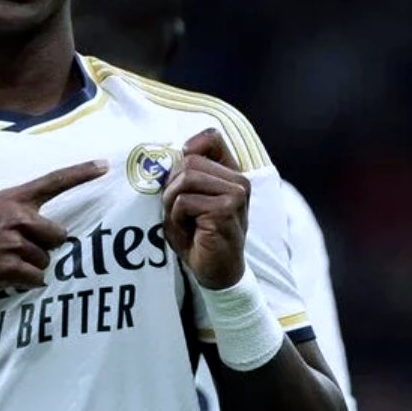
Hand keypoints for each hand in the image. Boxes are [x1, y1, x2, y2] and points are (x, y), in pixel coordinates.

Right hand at [0, 160, 107, 301]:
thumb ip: (11, 208)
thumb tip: (38, 217)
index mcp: (9, 198)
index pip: (51, 182)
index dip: (80, 174)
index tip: (104, 165)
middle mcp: (14, 216)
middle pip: (58, 234)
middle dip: (45, 246)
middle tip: (18, 250)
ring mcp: (12, 241)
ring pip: (46, 259)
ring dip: (31, 267)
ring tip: (3, 263)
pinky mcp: (10, 265)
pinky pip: (36, 277)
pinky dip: (25, 282)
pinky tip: (4, 277)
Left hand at [162, 129, 249, 288]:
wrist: (216, 272)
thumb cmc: (199, 234)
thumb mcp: (189, 197)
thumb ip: (185, 173)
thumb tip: (176, 152)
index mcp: (231, 174)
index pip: (211, 138)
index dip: (188, 149)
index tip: (179, 175)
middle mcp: (239, 180)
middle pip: (189, 161)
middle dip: (173, 186)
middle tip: (179, 211)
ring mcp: (235, 194)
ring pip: (186, 178)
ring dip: (173, 203)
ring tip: (184, 221)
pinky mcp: (226, 210)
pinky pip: (184, 201)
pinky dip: (177, 218)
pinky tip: (191, 232)